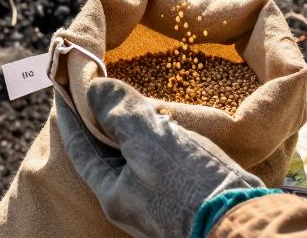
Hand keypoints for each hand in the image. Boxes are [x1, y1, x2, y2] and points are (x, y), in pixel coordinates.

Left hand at [57, 79, 262, 237]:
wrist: (243, 220)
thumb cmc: (193, 186)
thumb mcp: (151, 143)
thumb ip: (119, 113)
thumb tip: (95, 88)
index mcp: (112, 193)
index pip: (79, 147)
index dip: (70, 115)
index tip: (63, 87)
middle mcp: (129, 200)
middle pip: (104, 152)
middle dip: (98, 119)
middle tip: (93, 87)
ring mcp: (156, 199)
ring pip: (133, 154)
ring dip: (129, 125)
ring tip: (127, 96)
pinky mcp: (183, 193)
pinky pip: (159, 159)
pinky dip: (155, 136)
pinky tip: (165, 121)